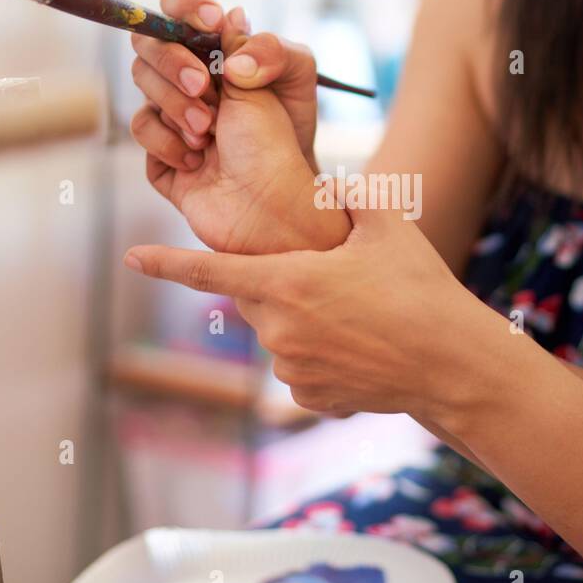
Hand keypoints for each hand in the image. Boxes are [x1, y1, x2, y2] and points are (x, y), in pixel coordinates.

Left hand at [122, 202, 509, 427]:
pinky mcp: (310, 397)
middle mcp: (278, 329)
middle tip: (336, 279)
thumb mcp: (386, 223)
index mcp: (286, 281)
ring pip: (280, 334)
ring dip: (304, 322)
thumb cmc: (420, 287)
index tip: (131, 256)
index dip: (166, 263)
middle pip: (256, 297)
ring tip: (360, 317)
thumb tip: (330, 185)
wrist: (451, 362)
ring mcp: (292, 368)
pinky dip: (321, 357)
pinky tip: (360, 350)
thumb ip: (347, 194)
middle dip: (282, 284)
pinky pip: (300, 369)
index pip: (208, 271)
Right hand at [130, 0, 319, 168]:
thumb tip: (233, 17)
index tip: (211, 21)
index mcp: (215, 49)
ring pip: (142, 84)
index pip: (179, 6)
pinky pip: (140, 126)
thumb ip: (267, 47)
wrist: (272, 201)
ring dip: (177, 106)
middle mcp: (186, 74)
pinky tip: (197, 159)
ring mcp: (168, 109)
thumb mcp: (294, 79)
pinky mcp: (156, 145)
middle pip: (148, 43)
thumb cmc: (285, 138)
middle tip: (204, 88)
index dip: (186, 5)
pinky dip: (168, 141)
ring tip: (209, 133)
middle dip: (174, 63)